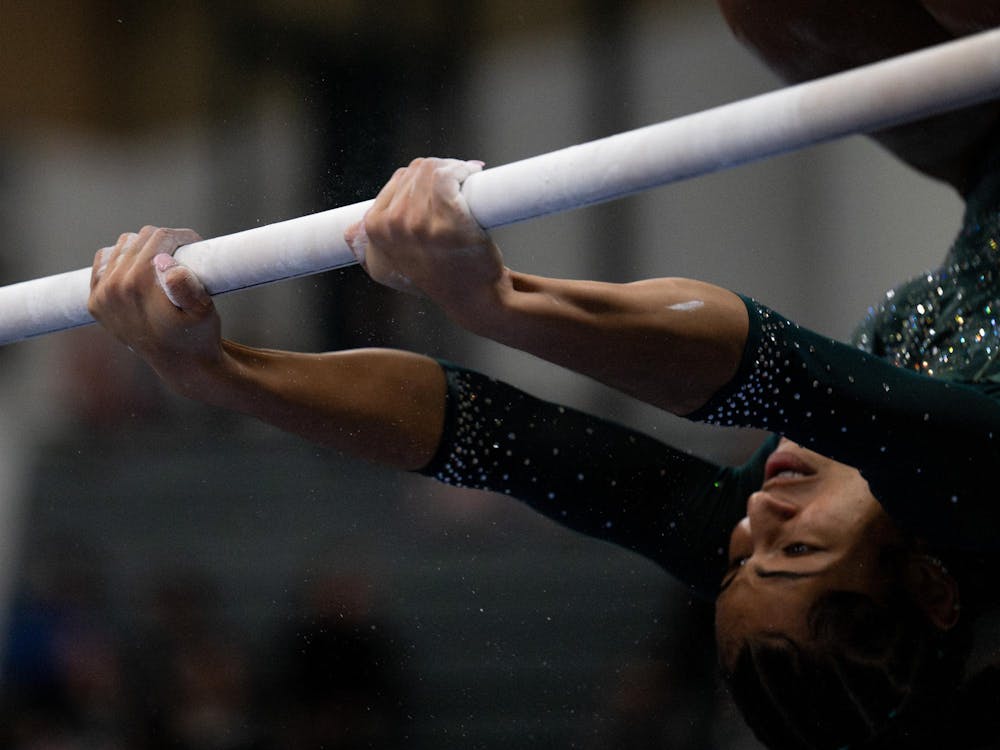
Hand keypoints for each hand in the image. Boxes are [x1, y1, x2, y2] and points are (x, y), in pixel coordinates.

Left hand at [88, 226, 221, 384]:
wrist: (182, 365)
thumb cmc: (198, 336)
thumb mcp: (204, 312)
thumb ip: (187, 287)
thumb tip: (164, 262)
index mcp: (138, 284)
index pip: (158, 238)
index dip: (182, 237)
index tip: (196, 245)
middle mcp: (113, 288)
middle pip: (139, 239)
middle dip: (164, 242)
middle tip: (184, 256)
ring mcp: (101, 296)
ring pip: (122, 246)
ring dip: (144, 249)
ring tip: (164, 263)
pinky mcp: (96, 303)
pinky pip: (103, 262)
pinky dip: (120, 259)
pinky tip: (139, 269)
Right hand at [344, 158, 507, 321]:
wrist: (471, 296)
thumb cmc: (439, 276)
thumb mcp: (391, 266)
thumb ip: (368, 245)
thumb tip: (351, 231)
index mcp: (374, 228)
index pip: (400, 178)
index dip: (423, 179)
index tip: (439, 184)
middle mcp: (393, 224)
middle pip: (418, 170)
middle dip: (440, 172)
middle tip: (458, 185)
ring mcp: (418, 222)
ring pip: (434, 169)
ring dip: (454, 169)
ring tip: (466, 182)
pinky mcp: (446, 219)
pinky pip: (448, 175)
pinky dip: (461, 169)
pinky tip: (470, 175)